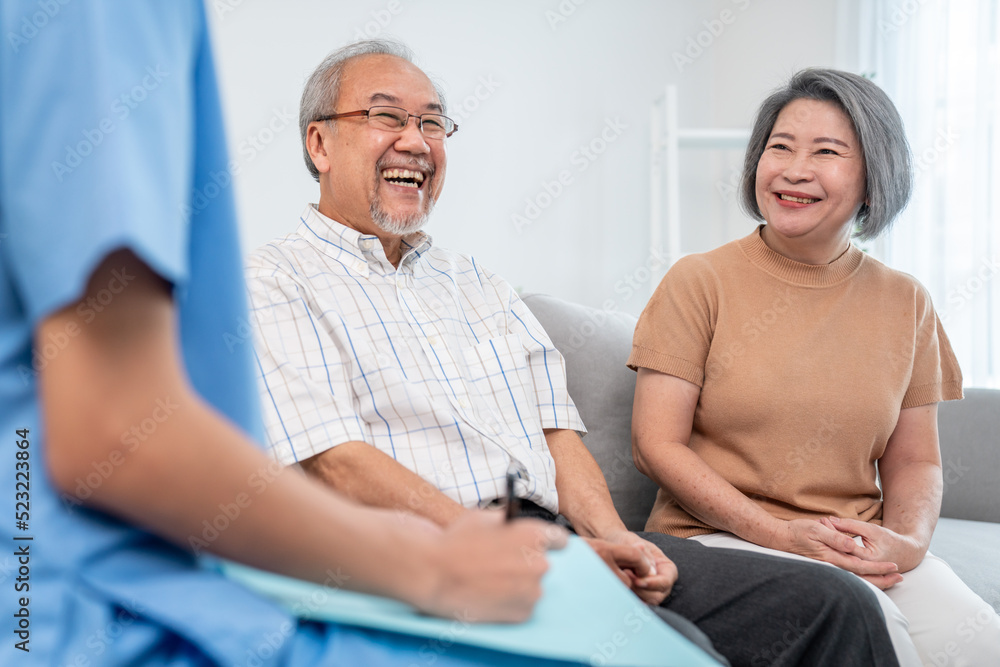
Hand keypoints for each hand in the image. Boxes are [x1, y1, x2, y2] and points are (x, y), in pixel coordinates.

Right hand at [416, 510, 566, 622]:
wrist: (433, 572)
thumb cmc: (455, 541)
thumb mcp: (485, 517)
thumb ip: (510, 522)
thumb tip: (517, 525)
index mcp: (534, 535)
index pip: (559, 540)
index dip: (546, 542)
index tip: (536, 547)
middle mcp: (540, 564)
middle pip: (542, 564)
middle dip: (525, 564)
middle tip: (500, 565)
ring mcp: (532, 592)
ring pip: (531, 586)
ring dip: (517, 584)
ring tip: (489, 580)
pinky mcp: (521, 614)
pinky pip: (521, 605)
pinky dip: (509, 602)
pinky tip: (488, 594)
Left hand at [584, 531, 677, 604]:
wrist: (614, 545)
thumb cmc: (627, 542)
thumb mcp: (634, 541)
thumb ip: (643, 553)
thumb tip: (651, 570)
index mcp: (667, 569)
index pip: (666, 582)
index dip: (653, 583)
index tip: (638, 581)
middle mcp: (661, 582)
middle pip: (656, 596)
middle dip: (640, 590)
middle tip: (624, 578)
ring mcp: (650, 591)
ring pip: (645, 602)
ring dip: (632, 593)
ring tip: (619, 578)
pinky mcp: (638, 596)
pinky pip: (635, 603)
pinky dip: (626, 597)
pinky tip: (617, 586)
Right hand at [773, 519, 902, 589]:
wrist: (780, 539)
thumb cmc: (797, 531)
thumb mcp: (816, 529)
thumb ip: (834, 538)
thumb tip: (851, 545)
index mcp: (832, 557)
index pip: (860, 565)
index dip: (878, 567)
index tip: (894, 567)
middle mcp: (832, 566)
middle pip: (861, 577)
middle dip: (882, 579)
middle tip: (900, 578)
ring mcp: (828, 568)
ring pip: (856, 579)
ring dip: (875, 581)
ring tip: (891, 580)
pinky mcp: (826, 567)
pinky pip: (848, 577)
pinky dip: (862, 579)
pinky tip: (868, 578)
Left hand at [821, 516, 924, 574]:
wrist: (905, 553)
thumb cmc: (890, 540)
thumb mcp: (871, 530)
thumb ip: (851, 526)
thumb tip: (831, 520)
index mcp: (867, 558)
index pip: (843, 545)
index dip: (832, 531)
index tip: (823, 520)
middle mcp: (861, 568)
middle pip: (838, 554)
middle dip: (828, 538)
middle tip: (819, 524)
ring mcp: (858, 572)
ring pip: (838, 559)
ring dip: (829, 543)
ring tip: (822, 527)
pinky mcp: (856, 572)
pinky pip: (842, 563)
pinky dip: (833, 551)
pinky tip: (826, 539)